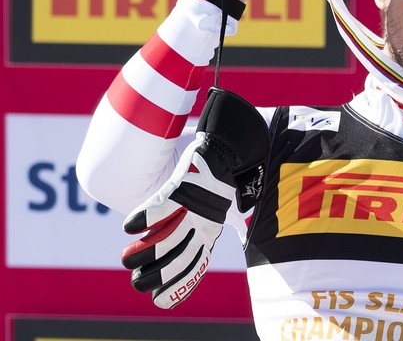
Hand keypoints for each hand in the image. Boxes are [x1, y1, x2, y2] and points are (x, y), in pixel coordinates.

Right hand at [121, 132, 234, 308]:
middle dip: (158, 275)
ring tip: (127, 259)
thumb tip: (160, 263)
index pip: (195, 267)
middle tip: (136, 280)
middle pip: (181, 257)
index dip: (178, 287)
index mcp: (209, 233)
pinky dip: (147, 217)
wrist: (225, 152)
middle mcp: (204, 224)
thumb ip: (190, 238)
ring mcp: (195, 205)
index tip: (160, 302)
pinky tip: (130, 227)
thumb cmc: (211, 187)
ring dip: (147, 252)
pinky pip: (166, 204)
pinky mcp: (185, 184)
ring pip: (171, 235)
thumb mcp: (207, 216)